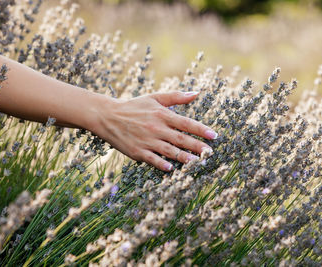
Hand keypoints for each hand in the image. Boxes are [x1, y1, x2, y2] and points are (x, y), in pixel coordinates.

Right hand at [89, 91, 217, 171]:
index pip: (186, 123)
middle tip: (210, 153)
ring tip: (197, 163)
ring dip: (184, 157)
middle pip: (181, 139)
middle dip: (197, 146)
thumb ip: (176, 97)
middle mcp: (156, 128)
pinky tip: (171, 169)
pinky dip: (162, 164)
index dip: (201, 130)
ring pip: (169, 151)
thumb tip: (196, 93)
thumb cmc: (133, 106)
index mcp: (162, 115)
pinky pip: (152, 159)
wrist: (108, 116)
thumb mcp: (154, 98)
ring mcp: (147, 141)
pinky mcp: (138, 151)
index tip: (214, 135)